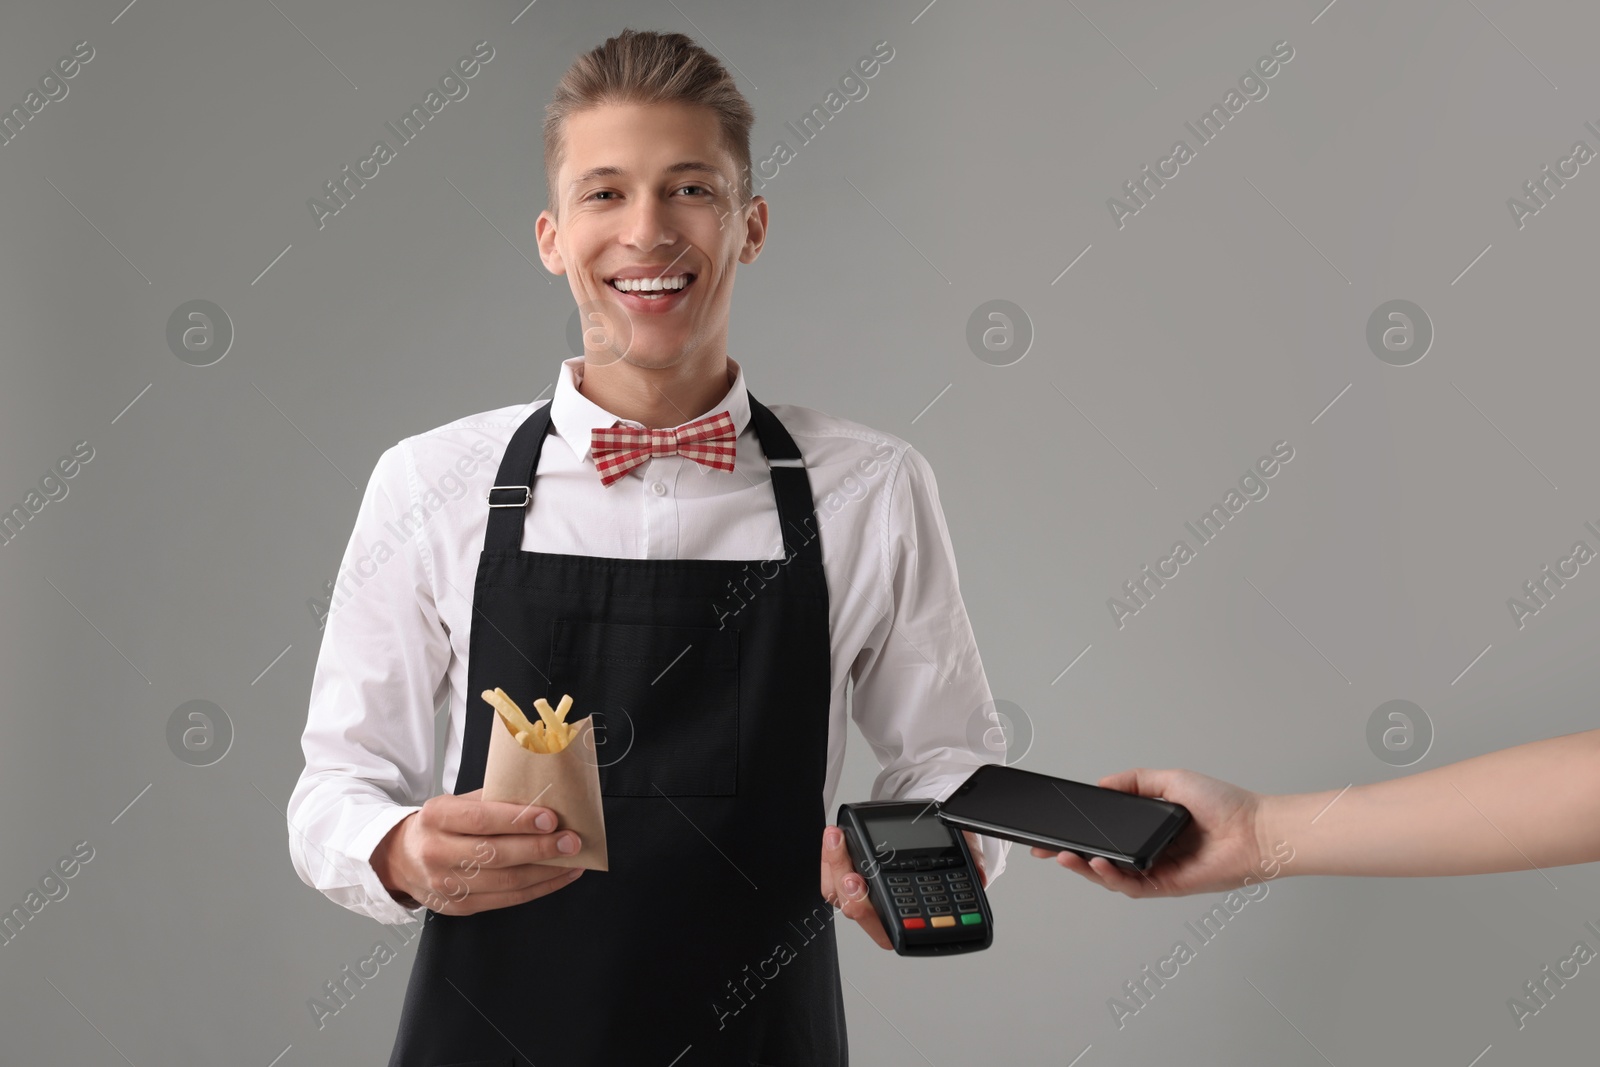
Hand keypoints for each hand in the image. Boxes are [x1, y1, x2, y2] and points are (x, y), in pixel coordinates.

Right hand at [369, 788, 585, 914]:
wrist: (400, 859)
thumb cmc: (439, 825)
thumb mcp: (454, 802)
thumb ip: (492, 799)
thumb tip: (541, 798)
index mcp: (436, 818)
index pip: (481, 819)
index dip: (518, 820)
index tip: (550, 818)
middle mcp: (437, 853)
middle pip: (495, 854)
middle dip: (540, 849)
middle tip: (571, 841)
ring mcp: (447, 885)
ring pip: (505, 883)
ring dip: (546, 872)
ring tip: (573, 859)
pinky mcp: (460, 907)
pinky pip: (506, 900)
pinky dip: (538, 889)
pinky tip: (559, 877)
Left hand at [820, 825, 988, 950]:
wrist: (924, 825)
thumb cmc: (941, 846)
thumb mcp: (961, 849)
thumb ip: (971, 862)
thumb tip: (978, 876)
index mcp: (908, 916)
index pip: (888, 929)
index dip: (876, 918)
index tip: (871, 893)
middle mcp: (881, 909)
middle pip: (858, 911)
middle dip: (852, 895)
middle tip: (854, 875)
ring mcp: (862, 892)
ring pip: (839, 893)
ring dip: (835, 868)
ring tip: (836, 841)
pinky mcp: (847, 873)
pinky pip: (831, 874)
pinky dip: (829, 857)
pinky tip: (834, 837)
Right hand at [1029, 768, 1266, 897]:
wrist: (1254, 830)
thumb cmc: (1223, 804)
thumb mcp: (1170, 779)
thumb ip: (1134, 781)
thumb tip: (1101, 784)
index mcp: (1148, 828)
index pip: (1104, 832)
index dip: (1077, 833)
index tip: (1053, 828)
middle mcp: (1149, 851)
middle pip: (1100, 858)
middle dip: (1068, 856)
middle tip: (1043, 849)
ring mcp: (1156, 870)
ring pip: (1109, 876)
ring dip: (1084, 868)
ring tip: (1065, 857)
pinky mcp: (1167, 886)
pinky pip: (1131, 886)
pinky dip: (1111, 877)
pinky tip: (1099, 864)